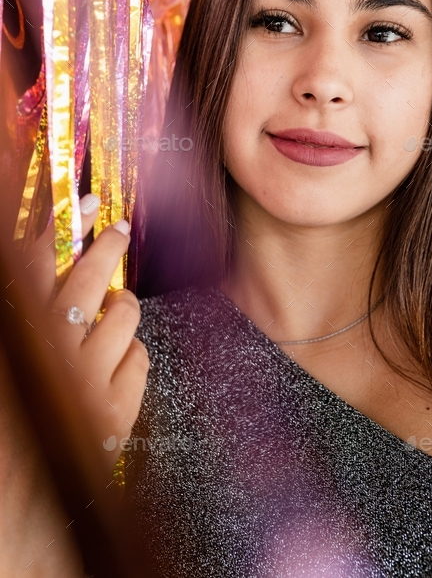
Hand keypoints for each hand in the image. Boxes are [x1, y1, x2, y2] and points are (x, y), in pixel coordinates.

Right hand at [25, 194, 149, 472]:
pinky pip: (139, 361)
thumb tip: (46, 275)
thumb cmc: (15, 430)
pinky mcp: (114, 415)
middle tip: (117, 230)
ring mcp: (86, 384)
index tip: (84, 199)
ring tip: (114, 310)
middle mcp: (51, 354)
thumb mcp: (16, 361)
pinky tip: (117, 362)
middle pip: (89, 278)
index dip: (62, 223)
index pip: (38, 262)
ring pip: (124, 316)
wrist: (19, 509)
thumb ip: (26, 313)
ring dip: (122, 307)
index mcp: (19, 334)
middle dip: (106, 246)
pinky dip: (132, 355)